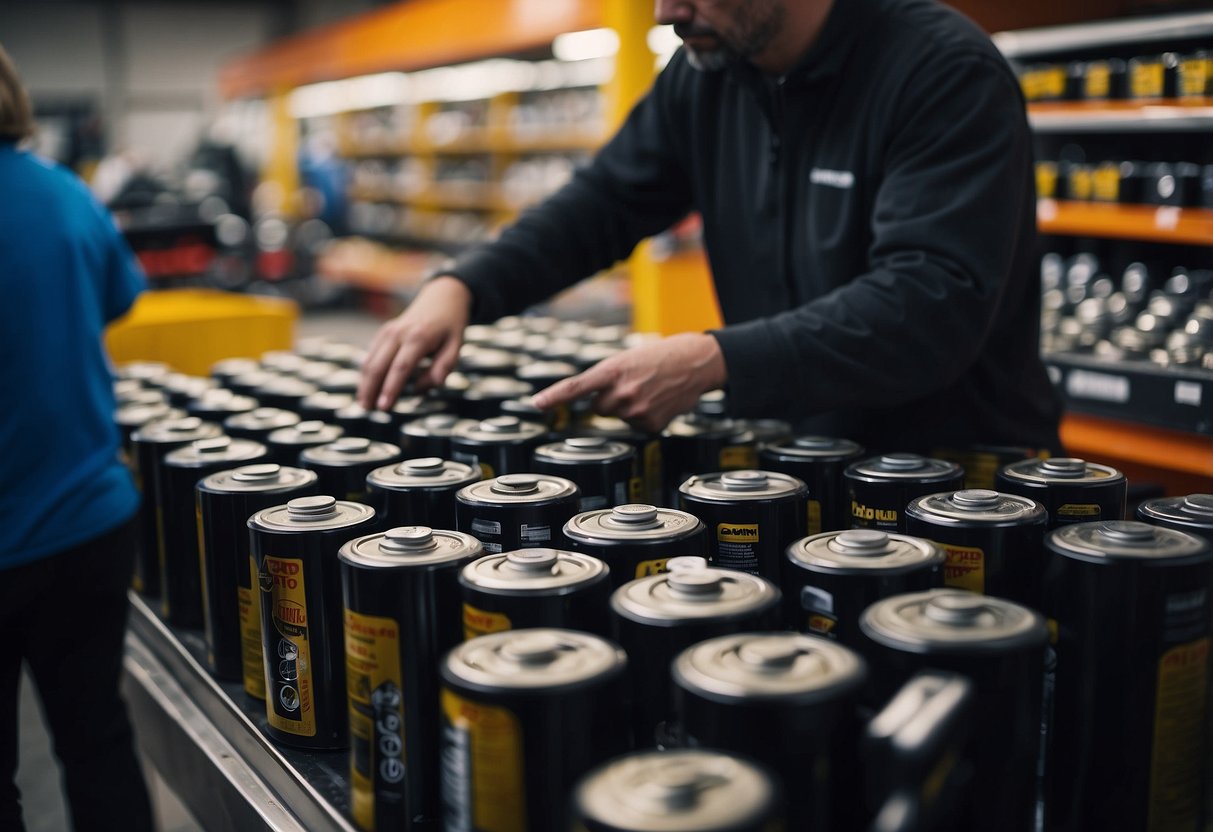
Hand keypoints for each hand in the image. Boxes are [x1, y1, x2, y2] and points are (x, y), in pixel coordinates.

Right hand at [357, 276, 471, 409]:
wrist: (442, 297)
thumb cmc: (451, 326)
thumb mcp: (457, 345)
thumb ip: (443, 367)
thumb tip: (422, 388)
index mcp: (419, 337)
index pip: (401, 368)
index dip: (391, 389)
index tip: (385, 407)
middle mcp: (399, 333)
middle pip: (379, 365)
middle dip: (371, 389)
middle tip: (368, 410)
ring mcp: (388, 331)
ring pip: (370, 360)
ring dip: (364, 383)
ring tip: (363, 404)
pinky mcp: (383, 332)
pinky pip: (371, 354)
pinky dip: (366, 372)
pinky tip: (366, 388)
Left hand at [531, 332, 727, 432]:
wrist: (697, 362)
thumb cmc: (661, 356)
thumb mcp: (628, 358)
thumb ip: (607, 378)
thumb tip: (596, 402)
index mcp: (612, 370)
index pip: (576, 387)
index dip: (555, 396)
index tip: (537, 404)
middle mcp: (621, 393)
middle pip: (599, 407)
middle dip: (610, 398)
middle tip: (632, 383)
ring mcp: (636, 411)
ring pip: (619, 416)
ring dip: (629, 406)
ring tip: (650, 389)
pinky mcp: (650, 425)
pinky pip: (637, 425)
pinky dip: (646, 416)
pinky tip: (659, 401)